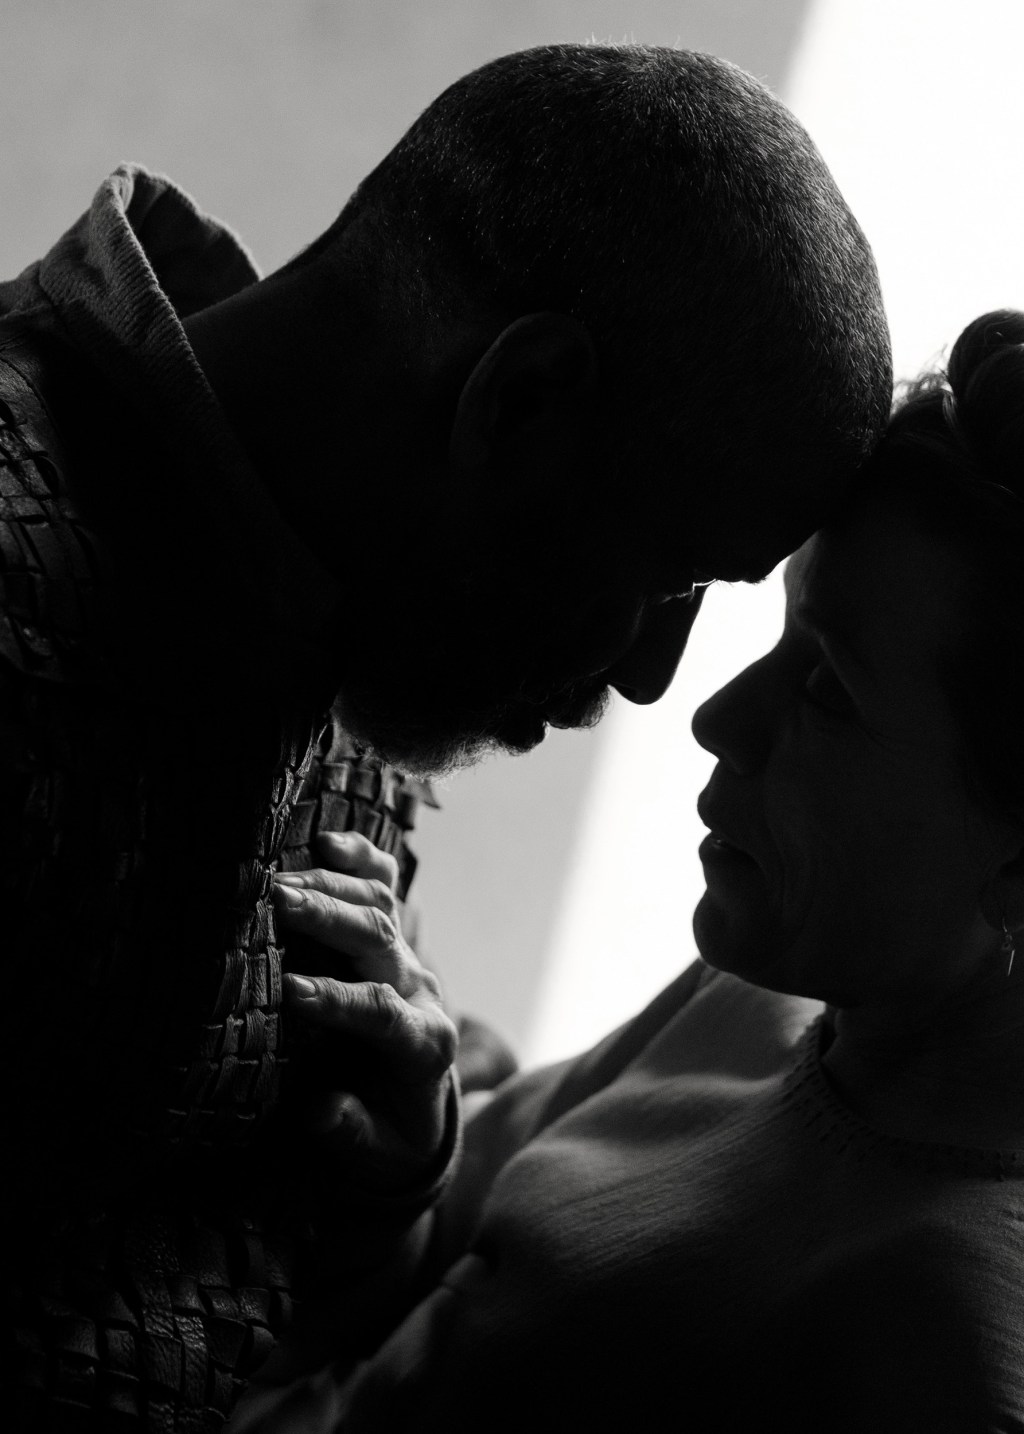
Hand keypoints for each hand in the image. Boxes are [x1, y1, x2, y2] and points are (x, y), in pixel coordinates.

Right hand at [272, 831, 457, 1197]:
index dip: (340, 1000)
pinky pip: (387, 887)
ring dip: (331, 887)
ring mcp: (411, 960)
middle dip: (330, 920)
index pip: (384, 1014)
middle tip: (277, 902)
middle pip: (381, 943)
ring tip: (280, 878)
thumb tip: (324, 1111)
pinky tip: (329, 842)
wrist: (413, 1112)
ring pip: (380, 907)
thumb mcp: (376, 1155)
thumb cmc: (386, 1135)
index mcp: (423, 1047)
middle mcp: (422, 992)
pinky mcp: (396, 939)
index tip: (292, 991)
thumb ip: (351, 1133)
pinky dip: (362, 860)